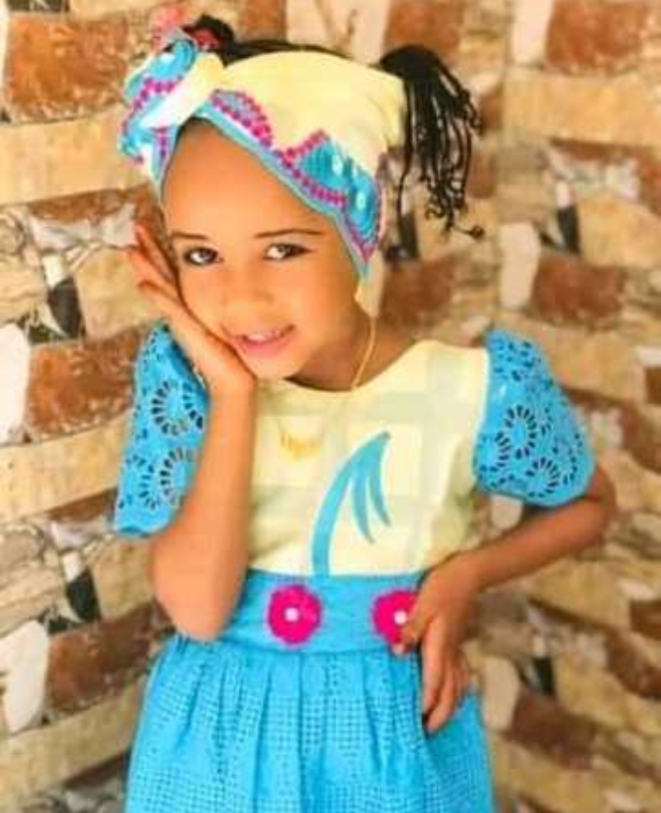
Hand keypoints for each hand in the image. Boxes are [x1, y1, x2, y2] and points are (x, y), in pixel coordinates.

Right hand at [129, 222, 257, 397]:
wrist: (234, 378)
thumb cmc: (233, 353)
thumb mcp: (226, 320)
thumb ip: (227, 304)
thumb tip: (238, 290)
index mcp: (191, 305)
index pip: (173, 272)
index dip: (161, 251)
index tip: (151, 229)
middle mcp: (182, 311)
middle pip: (160, 274)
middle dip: (148, 252)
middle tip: (135, 228)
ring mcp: (181, 320)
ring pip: (160, 288)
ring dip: (146, 269)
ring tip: (132, 251)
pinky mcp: (187, 331)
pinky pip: (170, 309)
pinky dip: (157, 297)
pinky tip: (145, 285)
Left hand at [393, 557, 480, 733]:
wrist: (469, 574)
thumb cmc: (443, 586)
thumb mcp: (421, 603)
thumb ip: (410, 627)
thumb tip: (397, 651)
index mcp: (439, 645)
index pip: (433, 683)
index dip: (426, 705)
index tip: (416, 723)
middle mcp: (451, 652)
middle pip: (449, 693)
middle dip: (439, 717)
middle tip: (426, 735)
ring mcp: (458, 649)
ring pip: (458, 687)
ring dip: (449, 708)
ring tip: (438, 724)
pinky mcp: (459, 643)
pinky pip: (462, 675)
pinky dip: (459, 691)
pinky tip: (456, 696)